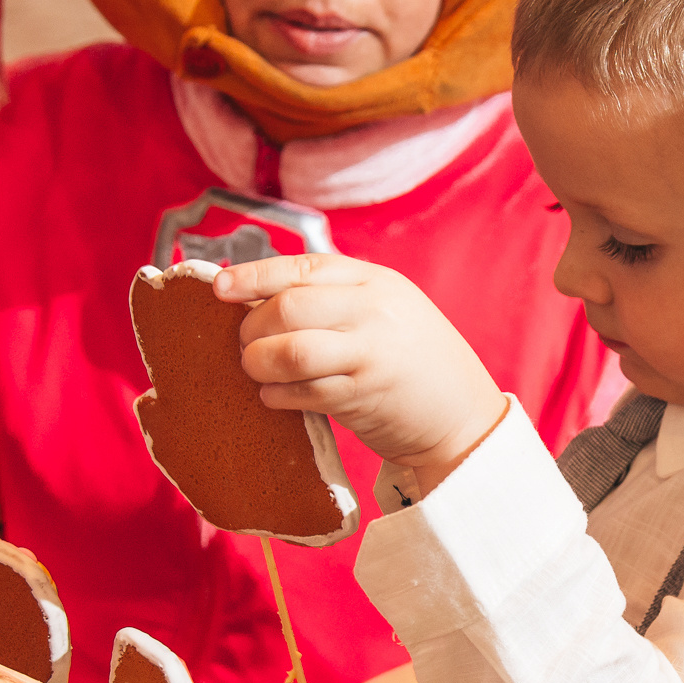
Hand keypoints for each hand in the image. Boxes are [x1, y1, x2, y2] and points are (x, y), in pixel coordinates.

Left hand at [212, 253, 506, 486]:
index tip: (218, 288)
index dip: (253, 275)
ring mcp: (370, 354)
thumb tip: (256, 300)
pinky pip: (302, 392)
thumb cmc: (415, 362)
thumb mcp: (386, 312)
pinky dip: (277, 395)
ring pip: (290, 351)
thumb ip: (335, 300)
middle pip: (287, 307)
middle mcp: (373, 311)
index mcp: (375, 281)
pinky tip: (277, 397)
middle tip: (245, 345)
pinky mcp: (363, 396)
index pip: (302, 267)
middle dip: (252, 327)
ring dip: (258, 363)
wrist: (464, 415)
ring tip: (257, 371)